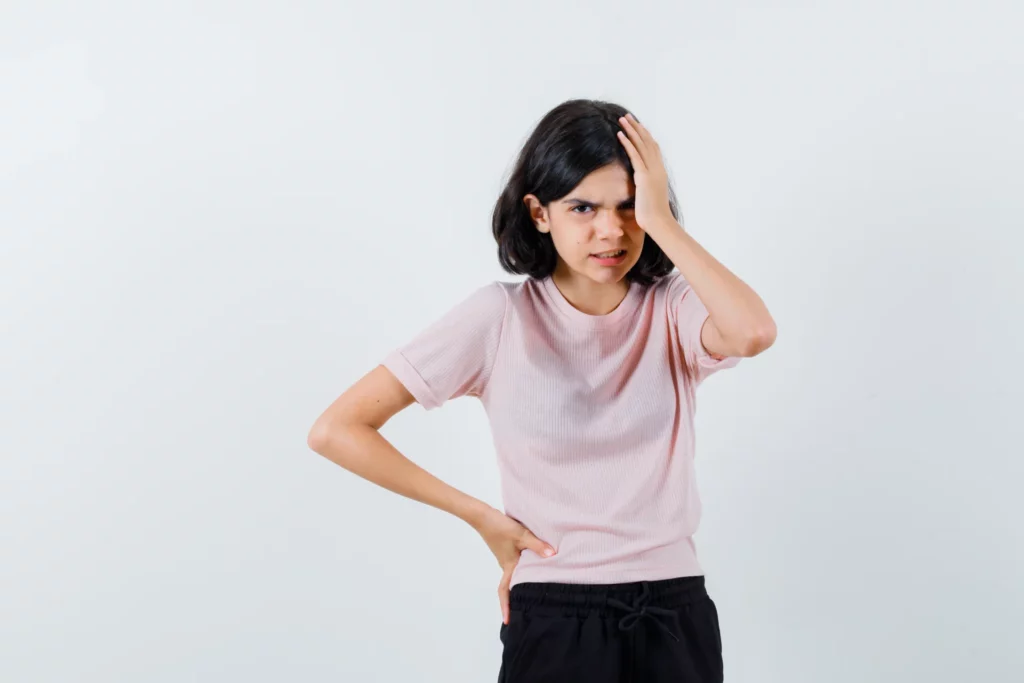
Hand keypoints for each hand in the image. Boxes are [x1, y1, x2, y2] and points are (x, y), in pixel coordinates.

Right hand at [473, 507, 555, 623]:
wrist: (483, 515)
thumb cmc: (499, 526)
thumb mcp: (520, 535)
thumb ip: (537, 545)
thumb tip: (553, 556)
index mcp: (508, 566)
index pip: (505, 591)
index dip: (506, 607)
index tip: (508, 622)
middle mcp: (506, 565)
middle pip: (512, 586)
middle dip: (518, 599)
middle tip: (528, 610)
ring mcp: (506, 558)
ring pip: (516, 574)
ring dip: (523, 582)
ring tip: (536, 590)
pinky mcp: (508, 550)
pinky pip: (517, 564)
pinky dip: (525, 569)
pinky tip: (535, 565)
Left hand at [616, 112, 673, 232]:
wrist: (659, 223)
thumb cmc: (654, 216)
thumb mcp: (650, 197)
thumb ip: (646, 188)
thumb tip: (641, 188)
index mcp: (660, 172)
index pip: (653, 148)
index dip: (645, 136)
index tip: (638, 126)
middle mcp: (658, 168)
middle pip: (647, 142)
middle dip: (637, 127)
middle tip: (628, 116)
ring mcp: (652, 171)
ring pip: (641, 144)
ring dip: (631, 130)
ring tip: (622, 119)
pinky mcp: (644, 177)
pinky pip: (634, 155)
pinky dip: (627, 143)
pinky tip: (620, 134)